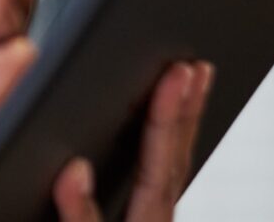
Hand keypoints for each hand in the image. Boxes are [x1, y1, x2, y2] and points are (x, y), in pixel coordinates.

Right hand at [52, 60, 215, 221]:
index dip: (167, 110)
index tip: (178, 73)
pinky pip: (165, 174)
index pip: (159, 155)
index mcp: (147, 217)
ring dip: (184, 120)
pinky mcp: (143, 221)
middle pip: (178, 153)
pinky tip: (163, 136)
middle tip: (197, 67)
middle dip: (187, 106)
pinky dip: (170, 145)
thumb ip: (80, 214)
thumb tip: (75, 168)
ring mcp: (153, 219)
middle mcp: (157, 215)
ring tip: (192, 87)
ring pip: (175, 162)